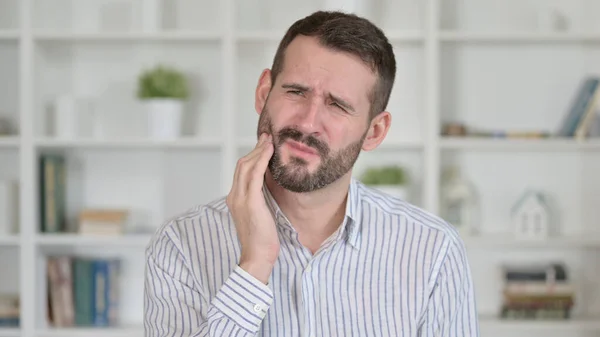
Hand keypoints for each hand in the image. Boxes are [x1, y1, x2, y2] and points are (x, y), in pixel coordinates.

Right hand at [226, 133, 278, 283]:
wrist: (257, 257)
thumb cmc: (261, 240)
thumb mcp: (259, 214)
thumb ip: (260, 200)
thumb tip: (269, 189)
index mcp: (235, 199)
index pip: (241, 171)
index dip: (252, 156)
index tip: (263, 146)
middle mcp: (234, 196)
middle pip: (242, 165)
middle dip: (255, 149)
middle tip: (267, 137)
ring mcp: (240, 199)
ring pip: (247, 167)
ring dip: (259, 151)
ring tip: (269, 140)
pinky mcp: (250, 202)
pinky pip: (255, 176)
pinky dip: (261, 161)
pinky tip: (269, 152)